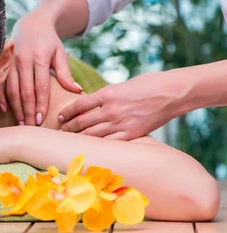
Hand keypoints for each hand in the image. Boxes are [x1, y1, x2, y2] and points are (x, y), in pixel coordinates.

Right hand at [0, 11, 81, 126]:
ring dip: (16, 108)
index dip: (41, 105)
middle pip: (25, 91)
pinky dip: (0, 97)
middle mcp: (23, 60)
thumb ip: (66, 73)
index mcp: (40, 58)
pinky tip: (5, 109)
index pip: (41, 86)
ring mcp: (10, 61)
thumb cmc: (49, 41)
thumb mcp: (60, 53)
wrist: (32, 22)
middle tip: (32, 127)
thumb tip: (76, 91)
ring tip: (21, 123)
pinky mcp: (2, 62)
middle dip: (28, 111)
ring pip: (11, 89)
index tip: (42, 120)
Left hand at [58, 72, 178, 139]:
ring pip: (92, 134)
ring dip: (78, 138)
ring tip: (69, 141)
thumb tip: (90, 105)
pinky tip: (90, 148)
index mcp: (107, 93)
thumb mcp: (121, 86)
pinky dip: (97, 145)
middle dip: (68, 128)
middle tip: (59, 132)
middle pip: (82, 122)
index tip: (59, 117)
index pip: (78, 105)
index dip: (66, 112)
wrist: (172, 92)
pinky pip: (109, 143)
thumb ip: (105, 96)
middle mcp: (111, 109)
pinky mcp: (132, 134)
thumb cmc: (147, 85)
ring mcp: (121, 123)